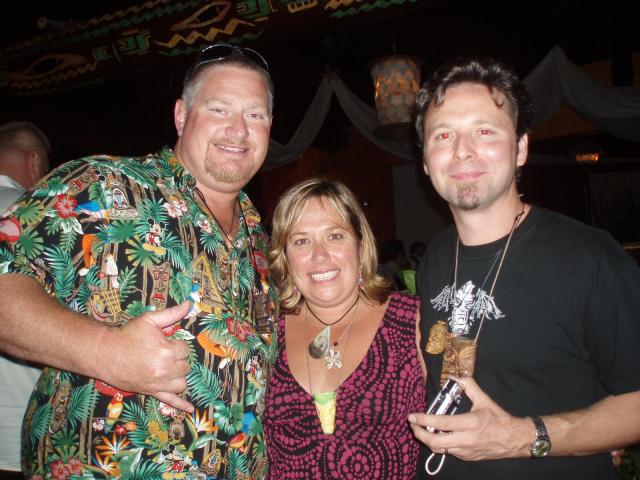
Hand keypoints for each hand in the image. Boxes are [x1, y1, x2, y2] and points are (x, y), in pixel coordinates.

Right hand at [94, 301, 193, 411]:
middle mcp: (165, 370)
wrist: (106, 353)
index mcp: (167, 351)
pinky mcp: (152, 392)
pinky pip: (170, 400)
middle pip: (185, 366)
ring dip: (178, 375)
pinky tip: (190, 409)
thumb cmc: (128, 335)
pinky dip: (181, 404)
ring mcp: (159, 383)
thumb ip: (171, 314)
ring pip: (182, 382)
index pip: (185, 350)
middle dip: (177, 359)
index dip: (176, 345)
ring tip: (169, 368)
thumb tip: (189, 304)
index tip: (165, 342)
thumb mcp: (149, 320)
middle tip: (163, 353)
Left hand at [408, 376, 531, 460]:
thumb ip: (469, 386)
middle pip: (435, 441)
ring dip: (427, 440)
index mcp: (470, 423)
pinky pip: (448, 452)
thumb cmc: (498, 419)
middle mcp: (466, 439)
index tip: (412, 416)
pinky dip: (439, 444)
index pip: (441, 423)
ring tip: (421, 429)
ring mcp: (465, 451)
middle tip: (412, 424)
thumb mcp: (484, 399)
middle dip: (419, 433)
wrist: (514, 440)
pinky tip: (437, 435)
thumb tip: (455, 377)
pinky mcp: (467, 457)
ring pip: (439, 449)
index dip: (424, 420)